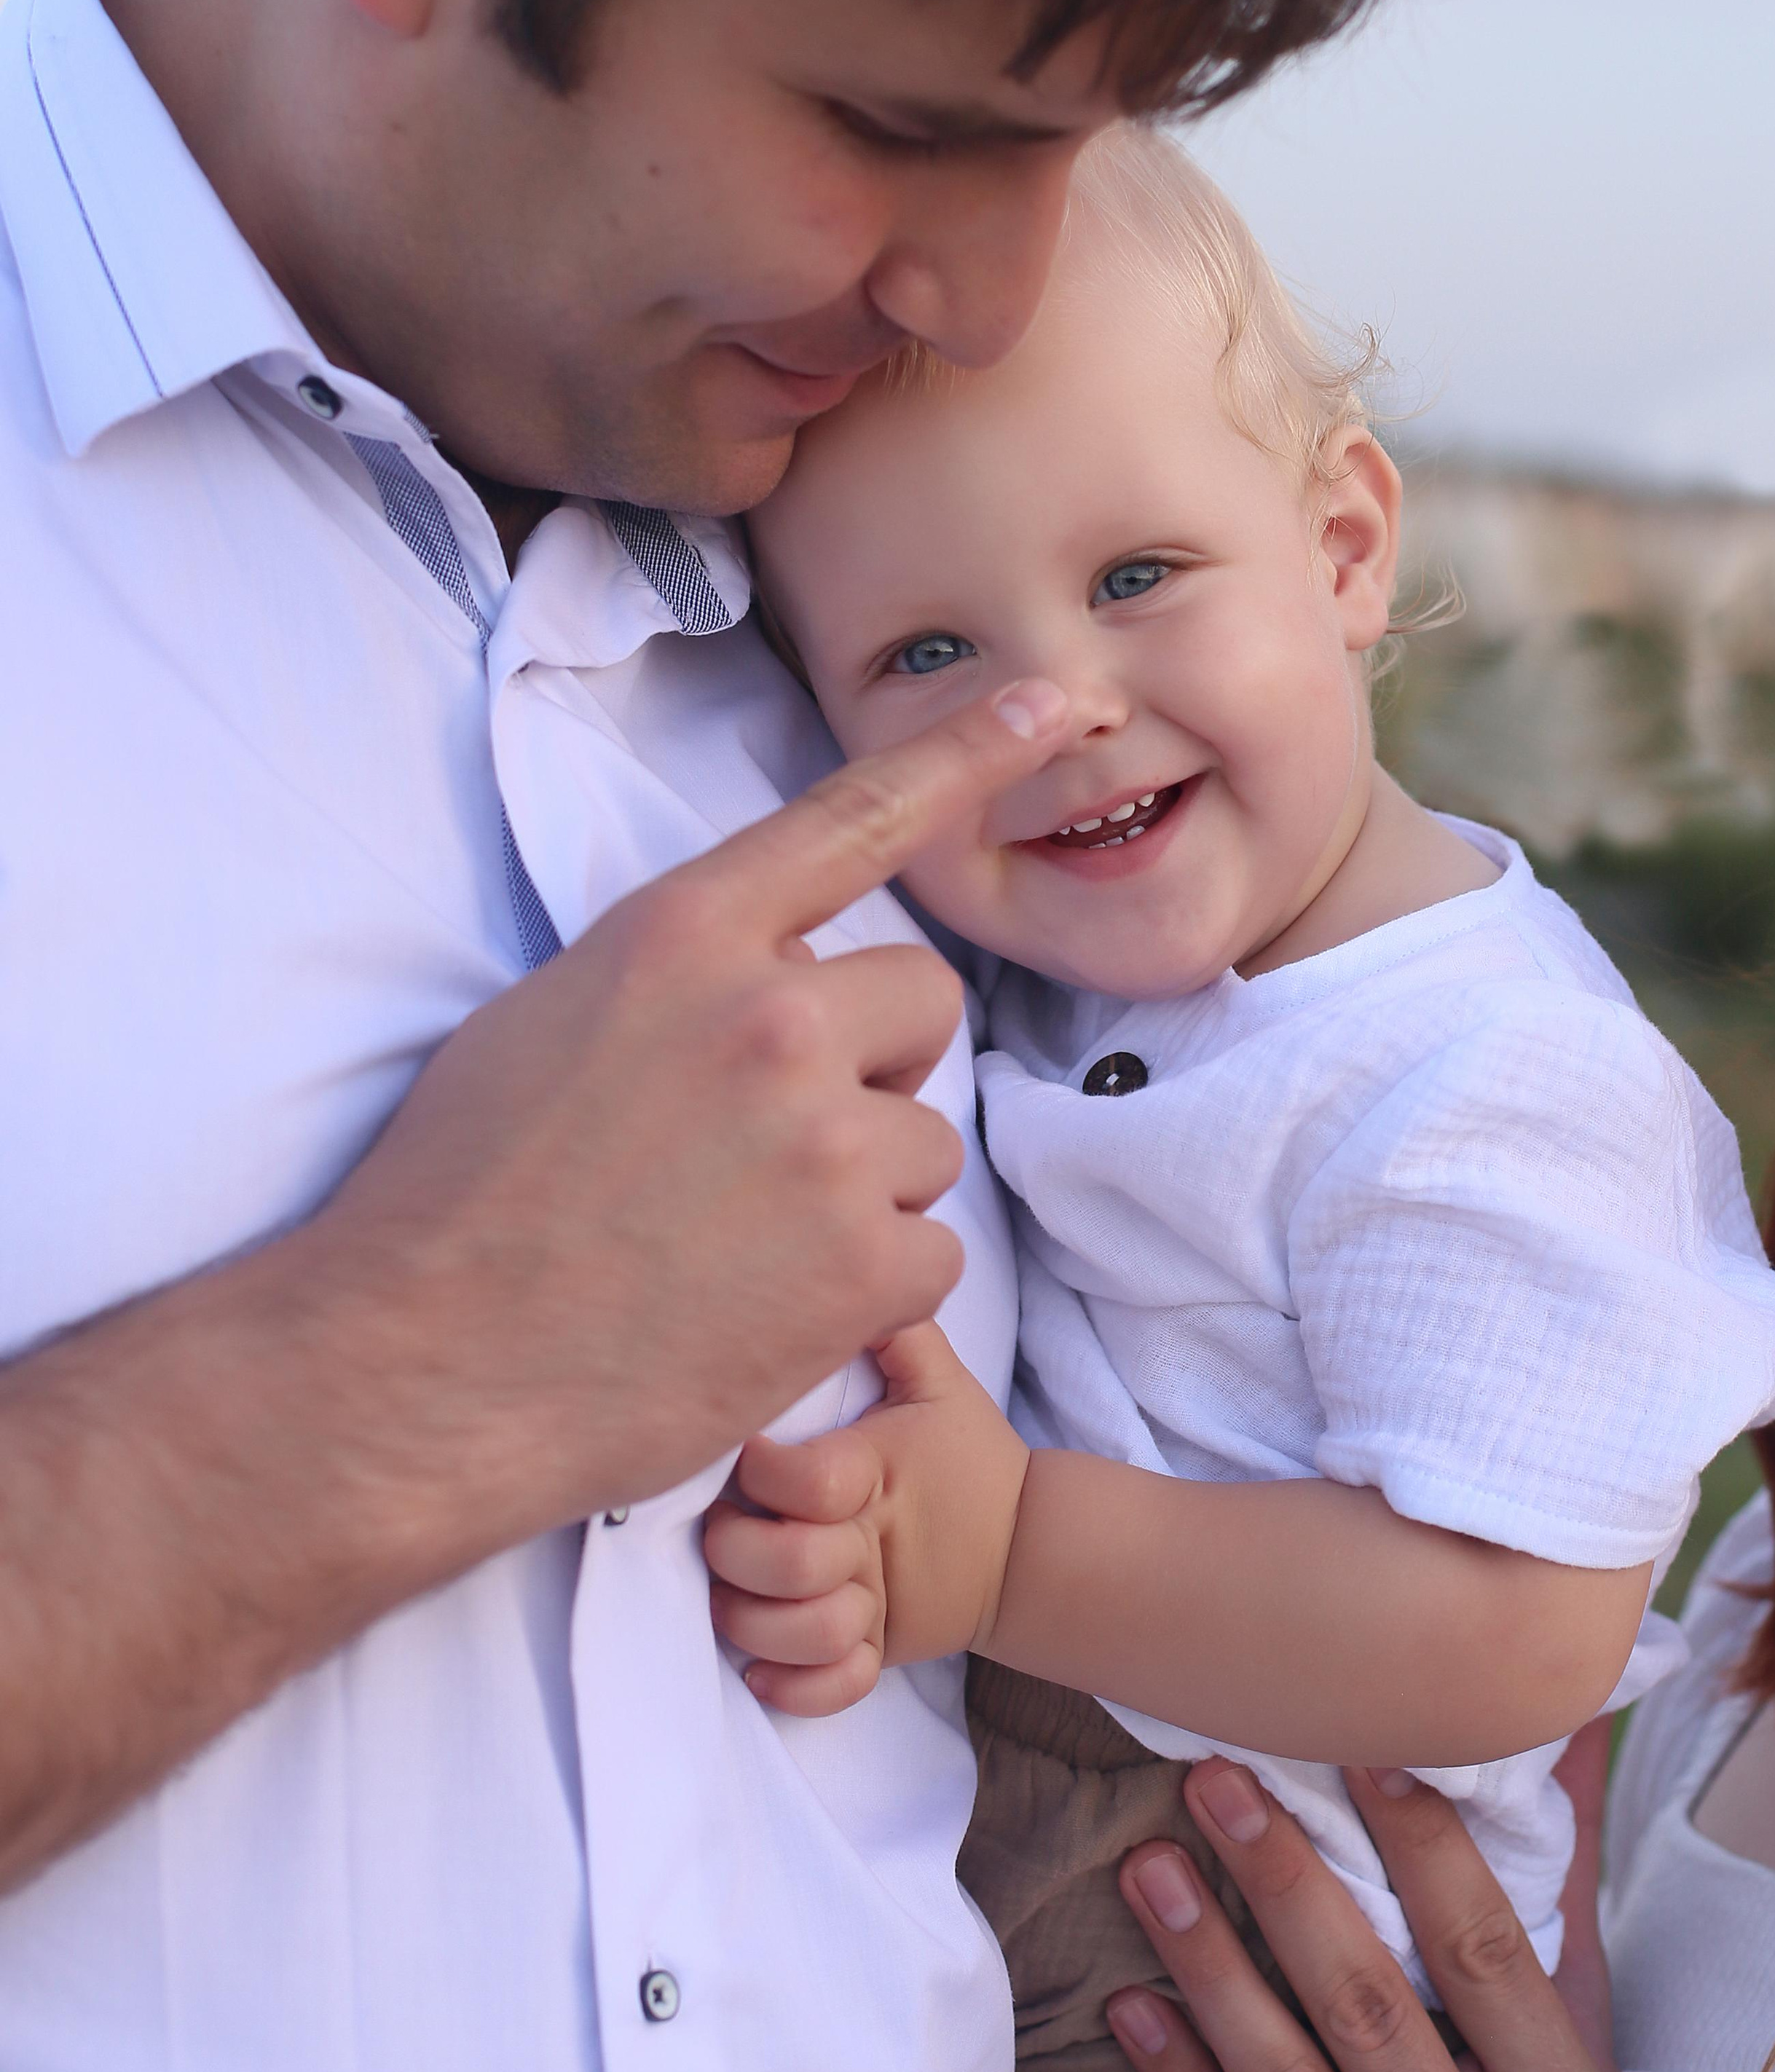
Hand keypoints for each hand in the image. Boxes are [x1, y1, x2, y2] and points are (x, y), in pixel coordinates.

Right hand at [311, 682, 1068, 1549]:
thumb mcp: (550, 1019)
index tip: (1056, 704)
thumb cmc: (460, 1199)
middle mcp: (770, 1017)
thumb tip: (749, 979)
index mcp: (683, 937)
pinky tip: (765, 1313)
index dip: (967, 751)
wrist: (421, 1367)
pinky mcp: (862, 1265)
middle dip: (872, 1063)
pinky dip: (867, 1293)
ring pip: (924, 1141)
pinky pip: (930, 1256)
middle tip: (769, 1142)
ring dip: (860, 1193)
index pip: (855, 816)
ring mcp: (825, 1141)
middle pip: (923, 1000)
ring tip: (737, 1245)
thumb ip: (678, 977)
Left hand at [703, 1321, 1029, 1714]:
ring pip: (806, 1636)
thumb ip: (895, 1328)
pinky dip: (794, 1688)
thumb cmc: (963, 1455)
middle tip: (721, 1527)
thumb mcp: (940, 1381)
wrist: (1025, 1543)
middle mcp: (873, 1546)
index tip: (743, 1453)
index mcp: (878, 1475)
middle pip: (793, 1566)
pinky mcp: (882, 1652)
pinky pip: (836, 1689)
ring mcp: (878, 1607)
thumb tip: (856, 1255)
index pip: (806, 1481)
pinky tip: (760, 1669)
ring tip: (732, 1595)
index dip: (761, 1471)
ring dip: (755, 1623)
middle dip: (739, 1550)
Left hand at [1106, 1733, 1632, 2071]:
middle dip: (1283, 1880)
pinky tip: (1129, 2001)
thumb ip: (1552, 1909)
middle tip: (1211, 1778)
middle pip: (1368, 2007)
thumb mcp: (1564, 2062)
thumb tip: (1563, 1735)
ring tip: (1146, 1865)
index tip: (1354, 1744)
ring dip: (1208, 1964)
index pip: (1486, 1955)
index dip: (1424, 1846)